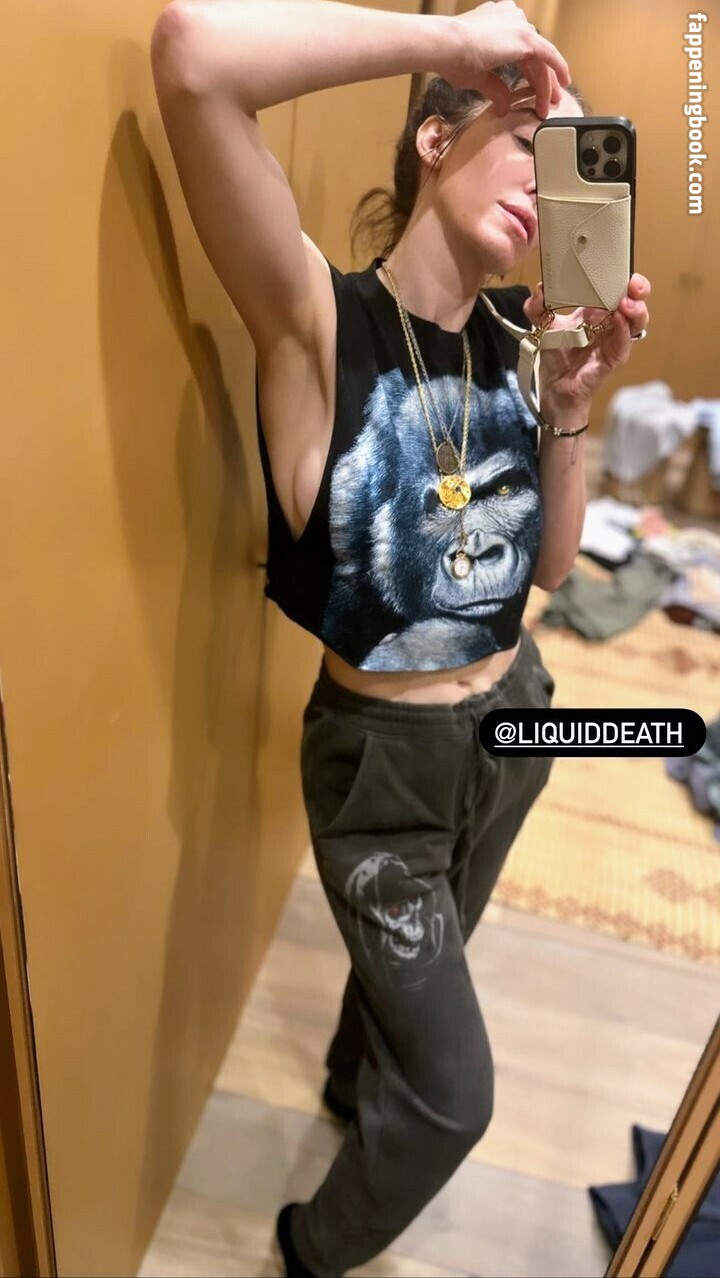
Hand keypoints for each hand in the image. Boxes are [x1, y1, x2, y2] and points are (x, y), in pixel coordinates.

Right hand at [444, 1, 571, 117]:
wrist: (446, 45)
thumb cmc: (451, 57)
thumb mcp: (477, 76)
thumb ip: (495, 88)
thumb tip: (503, 107)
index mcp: (498, 23)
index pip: (521, 51)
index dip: (530, 72)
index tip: (535, 87)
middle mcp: (511, 19)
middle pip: (535, 54)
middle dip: (543, 79)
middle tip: (548, 99)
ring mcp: (519, 26)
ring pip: (541, 58)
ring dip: (547, 83)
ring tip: (549, 104)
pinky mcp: (526, 38)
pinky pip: (549, 55)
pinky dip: (558, 69)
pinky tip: (563, 84)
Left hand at [522, 273, 651, 410]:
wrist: (553, 386)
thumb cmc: (556, 354)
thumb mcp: (543, 326)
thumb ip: (537, 307)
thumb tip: (539, 288)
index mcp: (597, 310)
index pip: (616, 287)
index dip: (620, 276)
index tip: (617, 265)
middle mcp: (610, 322)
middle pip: (634, 300)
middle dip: (638, 288)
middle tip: (632, 283)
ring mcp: (615, 340)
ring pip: (637, 322)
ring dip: (636, 309)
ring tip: (626, 302)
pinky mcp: (613, 358)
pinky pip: (624, 344)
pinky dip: (623, 331)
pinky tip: (618, 320)